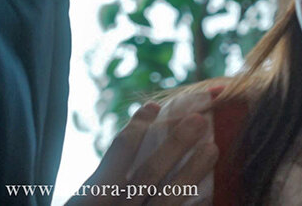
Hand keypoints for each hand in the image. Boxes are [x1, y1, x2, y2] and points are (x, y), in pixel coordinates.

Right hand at [66, 102, 218, 204]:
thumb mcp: (87, 196)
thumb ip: (111, 170)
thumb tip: (147, 125)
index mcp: (95, 194)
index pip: (120, 151)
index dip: (139, 126)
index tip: (155, 105)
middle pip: (150, 172)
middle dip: (176, 144)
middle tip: (200, 119)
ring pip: (170, 197)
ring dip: (194, 170)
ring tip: (213, 147)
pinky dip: (197, 203)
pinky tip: (212, 188)